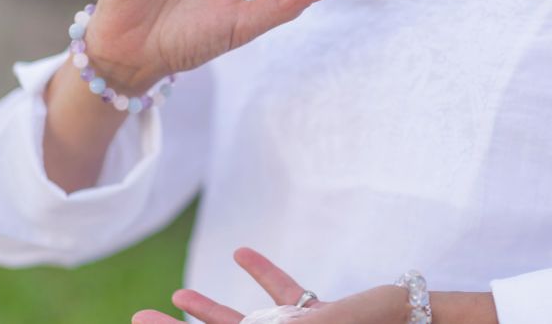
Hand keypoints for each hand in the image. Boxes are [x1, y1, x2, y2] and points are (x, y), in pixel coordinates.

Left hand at [131, 248, 499, 323]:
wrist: (430, 321)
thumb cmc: (385, 322)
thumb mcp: (333, 321)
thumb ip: (299, 322)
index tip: (147, 323)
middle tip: (141, 317)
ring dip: (212, 309)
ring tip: (178, 292)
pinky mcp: (320, 317)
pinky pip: (286, 296)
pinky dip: (263, 277)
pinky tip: (240, 254)